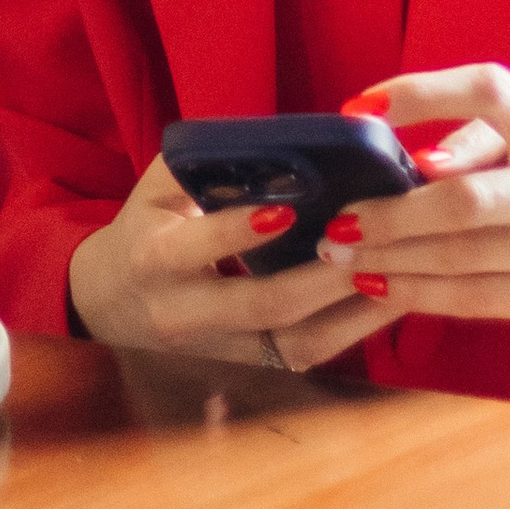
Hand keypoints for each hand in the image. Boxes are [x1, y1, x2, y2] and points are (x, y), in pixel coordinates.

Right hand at [66, 154, 375, 369]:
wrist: (113, 303)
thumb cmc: (147, 227)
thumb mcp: (158, 188)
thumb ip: (205, 163)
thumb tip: (274, 141)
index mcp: (155, 260)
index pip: (196, 248)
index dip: (239, 231)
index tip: (288, 209)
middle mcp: (186, 314)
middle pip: (260, 307)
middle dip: (320, 279)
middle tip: (371, 243)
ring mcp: (221, 349)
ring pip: (294, 342)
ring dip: (351, 312)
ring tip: (396, 273)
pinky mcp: (250, 367)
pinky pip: (307, 355)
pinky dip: (352, 330)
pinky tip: (388, 298)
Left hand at [316, 68, 509, 336]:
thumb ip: (482, 135)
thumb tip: (413, 162)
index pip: (487, 92)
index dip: (420, 95)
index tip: (356, 111)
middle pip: (463, 202)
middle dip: (388, 215)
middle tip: (337, 223)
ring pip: (463, 259)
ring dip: (392, 260)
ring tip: (343, 257)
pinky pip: (480, 301)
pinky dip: (422, 294)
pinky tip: (385, 285)